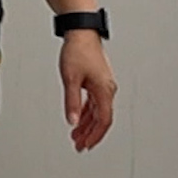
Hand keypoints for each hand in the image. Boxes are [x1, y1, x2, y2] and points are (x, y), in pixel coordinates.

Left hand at [59, 32, 115, 151]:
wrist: (81, 33)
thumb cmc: (78, 51)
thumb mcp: (70, 78)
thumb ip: (72, 101)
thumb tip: (72, 121)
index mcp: (104, 91)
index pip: (103, 121)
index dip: (95, 135)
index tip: (86, 145)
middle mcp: (107, 89)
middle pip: (101, 119)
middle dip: (90, 134)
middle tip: (80, 145)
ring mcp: (103, 85)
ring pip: (97, 111)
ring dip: (87, 124)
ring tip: (76, 135)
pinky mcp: (97, 81)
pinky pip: (94, 103)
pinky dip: (86, 113)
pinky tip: (79, 118)